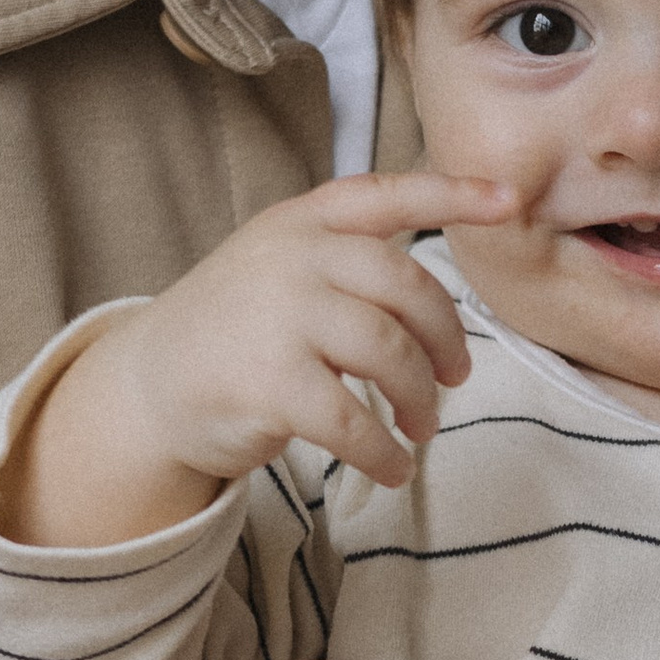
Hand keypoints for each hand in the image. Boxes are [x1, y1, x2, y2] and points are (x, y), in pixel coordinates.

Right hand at [0, 171, 519, 547]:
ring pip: (390, 353)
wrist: (149, 386)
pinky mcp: (270, 384)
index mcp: (303, 222)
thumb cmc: (236, 330)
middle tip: (454, 379)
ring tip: (421, 427)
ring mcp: (278, 317)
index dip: (451, 193)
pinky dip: (386, 452)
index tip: (509, 199)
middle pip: (407, 285)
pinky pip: (355, 421)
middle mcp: (292, 257)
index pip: (385, 193)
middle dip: (446, 337)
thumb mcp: (281, 268)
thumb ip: (348, 264)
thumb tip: (440, 312)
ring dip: (420, 399)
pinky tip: (392, 466)